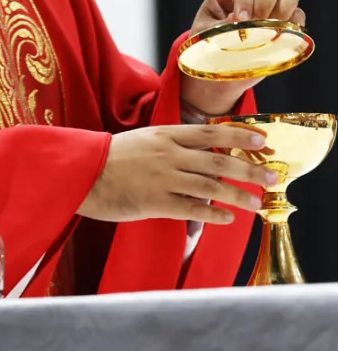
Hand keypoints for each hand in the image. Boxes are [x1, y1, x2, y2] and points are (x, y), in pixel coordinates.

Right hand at [76, 124, 277, 224]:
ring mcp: (163, 178)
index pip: (211, 133)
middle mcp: (169, 154)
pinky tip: (226, 218)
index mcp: (165, 135)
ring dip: (238, 195)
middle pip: (219, 160)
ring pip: (211, 186)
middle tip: (269, 177)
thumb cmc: (108, 158)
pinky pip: (192, 209)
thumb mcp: (141, 140)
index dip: (239, 135)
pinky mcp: (154, 202)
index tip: (261, 140)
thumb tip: (195, 155)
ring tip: (255, 203)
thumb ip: (168, 144)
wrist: (81, 173)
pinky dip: (213, 214)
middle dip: (248, 169)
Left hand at [181, 0, 305, 114]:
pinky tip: (282, 36)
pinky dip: (294, 24)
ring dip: (283, 11)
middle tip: (257, 26)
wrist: (215, 67)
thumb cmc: (204, 45)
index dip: (242, 2)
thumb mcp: (203, 36)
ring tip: (271, 30)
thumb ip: (218, 28)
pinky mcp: (282, 23)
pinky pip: (297, 16)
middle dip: (264, 4)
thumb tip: (240, 22)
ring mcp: (269, 7)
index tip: (240, 20)